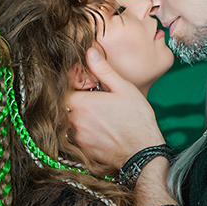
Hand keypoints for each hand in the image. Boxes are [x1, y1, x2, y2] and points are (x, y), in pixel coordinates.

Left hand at [67, 48, 163, 167]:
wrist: (143, 153)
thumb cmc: (137, 120)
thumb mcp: (124, 89)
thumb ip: (103, 70)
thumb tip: (90, 53)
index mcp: (83, 103)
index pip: (63, 89)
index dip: (72, 85)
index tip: (83, 85)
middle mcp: (75, 121)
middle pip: (64, 106)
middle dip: (75, 101)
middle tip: (93, 100)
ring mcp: (78, 137)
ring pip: (69, 122)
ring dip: (78, 117)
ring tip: (98, 116)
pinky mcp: (83, 150)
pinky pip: (75, 136)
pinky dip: (83, 131)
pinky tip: (100, 129)